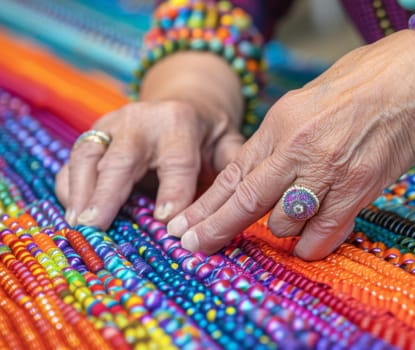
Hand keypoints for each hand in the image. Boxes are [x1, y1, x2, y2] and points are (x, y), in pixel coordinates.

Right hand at [55, 52, 243, 228]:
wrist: (181, 103)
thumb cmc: (206, 135)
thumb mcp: (228, 143)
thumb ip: (231, 168)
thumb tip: (239, 201)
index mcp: (180, 123)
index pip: (177, 161)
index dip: (172, 191)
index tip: (166, 222)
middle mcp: (140, 120)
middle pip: (122, 158)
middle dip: (108, 192)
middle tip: (97, 224)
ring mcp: (111, 126)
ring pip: (88, 155)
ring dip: (80, 191)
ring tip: (79, 223)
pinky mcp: (92, 136)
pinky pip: (73, 160)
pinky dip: (68, 186)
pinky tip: (72, 212)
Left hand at [166, 30, 414, 259]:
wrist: (411, 82)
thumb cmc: (359, 86)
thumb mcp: (304, 103)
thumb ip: (278, 141)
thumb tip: (257, 175)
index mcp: (279, 124)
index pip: (233, 173)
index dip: (206, 206)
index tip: (185, 227)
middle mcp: (297, 149)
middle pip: (246, 202)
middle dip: (216, 229)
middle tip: (195, 246)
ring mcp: (327, 171)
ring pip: (284, 223)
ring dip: (282, 229)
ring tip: (295, 218)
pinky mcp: (356, 190)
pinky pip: (322, 234)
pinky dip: (311, 245)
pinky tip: (308, 242)